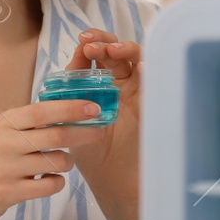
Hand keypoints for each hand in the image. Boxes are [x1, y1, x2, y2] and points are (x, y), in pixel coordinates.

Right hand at [0, 100, 104, 219]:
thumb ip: (26, 123)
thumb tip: (69, 110)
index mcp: (3, 123)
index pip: (42, 111)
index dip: (70, 109)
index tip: (93, 108)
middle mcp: (3, 143)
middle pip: (55, 136)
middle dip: (83, 134)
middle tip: (99, 134)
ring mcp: (6, 169)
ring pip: (57, 162)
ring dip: (67, 163)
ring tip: (60, 163)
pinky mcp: (9, 192)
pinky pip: (51, 185)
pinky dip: (57, 182)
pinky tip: (49, 180)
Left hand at [66, 29, 142, 196]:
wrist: (110, 178)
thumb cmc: (89, 151)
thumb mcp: (71, 117)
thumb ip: (69, 92)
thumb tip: (65, 66)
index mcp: (99, 83)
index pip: (96, 54)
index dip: (90, 43)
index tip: (81, 41)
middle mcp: (120, 83)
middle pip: (117, 51)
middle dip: (105, 42)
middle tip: (91, 45)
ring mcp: (137, 92)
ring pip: (137, 60)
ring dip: (126, 50)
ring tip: (112, 52)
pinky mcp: (151, 104)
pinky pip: (154, 83)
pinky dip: (150, 72)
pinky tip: (142, 68)